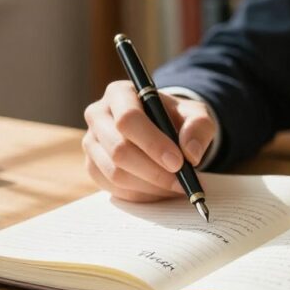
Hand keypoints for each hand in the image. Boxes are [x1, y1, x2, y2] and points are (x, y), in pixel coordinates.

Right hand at [82, 81, 215, 201]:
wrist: (161, 128)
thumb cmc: (175, 118)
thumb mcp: (195, 114)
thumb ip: (199, 127)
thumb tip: (191, 153)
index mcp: (119, 93)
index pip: (128, 119)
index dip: (153, 144)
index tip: (178, 162)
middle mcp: (98, 115)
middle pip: (118, 150)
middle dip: (153, 171)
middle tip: (181, 182)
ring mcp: (91, 143)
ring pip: (115, 173)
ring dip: (150, 186)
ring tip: (176, 186)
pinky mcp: (92, 167)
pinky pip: (114, 189)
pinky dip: (141, 195)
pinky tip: (160, 190)